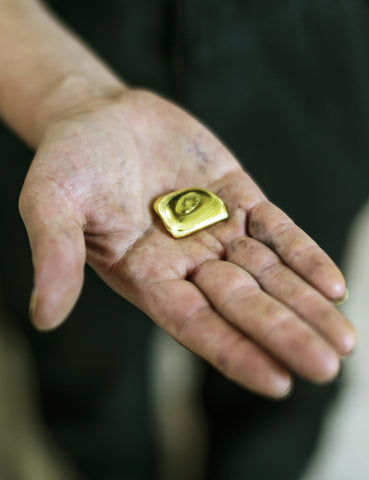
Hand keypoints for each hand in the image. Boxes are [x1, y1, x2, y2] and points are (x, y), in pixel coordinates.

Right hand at [20, 89, 355, 397]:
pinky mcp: (235, 195)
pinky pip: (274, 230)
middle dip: (284, 333)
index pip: (194, 324)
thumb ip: (55, 256)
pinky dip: (302, 254)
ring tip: (343, 339)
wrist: (100, 114)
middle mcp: (186, 261)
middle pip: (242, 304)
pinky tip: (332, 284)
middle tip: (327, 366)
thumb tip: (44, 317)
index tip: (278, 381)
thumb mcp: (50, 204)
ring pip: (267, 274)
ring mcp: (214, 229)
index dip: (233, 351)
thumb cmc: (68, 161)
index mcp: (145, 275)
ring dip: (305, 304)